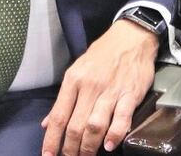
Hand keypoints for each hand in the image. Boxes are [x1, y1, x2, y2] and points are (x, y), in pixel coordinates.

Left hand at [40, 20, 157, 154]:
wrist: (132, 36)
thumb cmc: (104, 54)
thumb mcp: (77, 70)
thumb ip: (63, 98)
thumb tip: (47, 123)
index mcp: (74, 80)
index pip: (59, 116)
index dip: (52, 140)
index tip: (48, 155)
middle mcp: (90, 86)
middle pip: (76, 125)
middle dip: (70, 148)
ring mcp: (111, 90)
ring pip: (95, 125)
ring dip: (89, 146)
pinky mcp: (130, 93)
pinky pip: (121, 117)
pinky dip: (114, 134)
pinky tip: (109, 145)